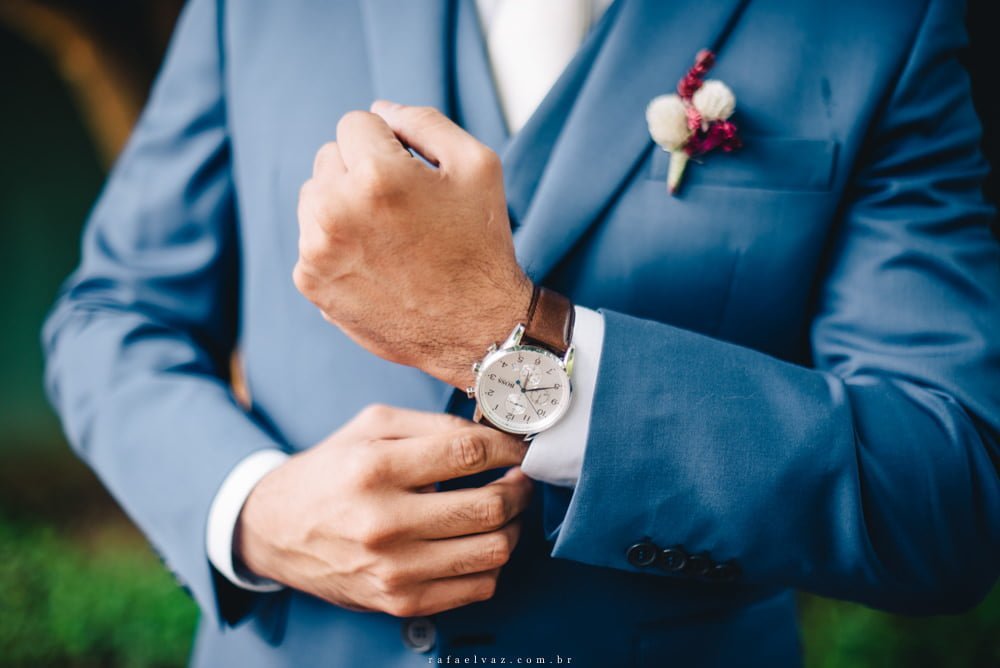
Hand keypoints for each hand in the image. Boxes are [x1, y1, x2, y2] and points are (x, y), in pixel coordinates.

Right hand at [235, 405, 532, 616]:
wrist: (274, 532)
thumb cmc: (329, 472)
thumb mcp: (369, 425)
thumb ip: (432, 423)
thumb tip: (492, 435)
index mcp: (375, 468)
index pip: (468, 454)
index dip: (507, 448)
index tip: (518, 449)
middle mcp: (384, 523)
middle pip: (489, 507)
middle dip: (519, 488)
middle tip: (520, 478)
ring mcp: (394, 570)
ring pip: (493, 551)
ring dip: (513, 526)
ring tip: (504, 510)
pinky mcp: (401, 603)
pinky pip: (478, 588)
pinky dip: (491, 562)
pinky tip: (479, 542)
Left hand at [294, 101, 532, 388]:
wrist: (477, 330)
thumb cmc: (481, 245)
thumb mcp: (477, 165)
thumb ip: (424, 121)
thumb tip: (379, 109)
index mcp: (376, 175)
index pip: (355, 122)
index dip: (388, 144)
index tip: (412, 175)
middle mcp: (336, 210)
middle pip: (328, 155)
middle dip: (360, 171)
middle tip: (402, 209)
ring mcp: (317, 249)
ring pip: (313, 196)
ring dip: (342, 205)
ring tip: (386, 236)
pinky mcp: (310, 282)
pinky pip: (311, 237)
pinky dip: (336, 244)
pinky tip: (374, 263)